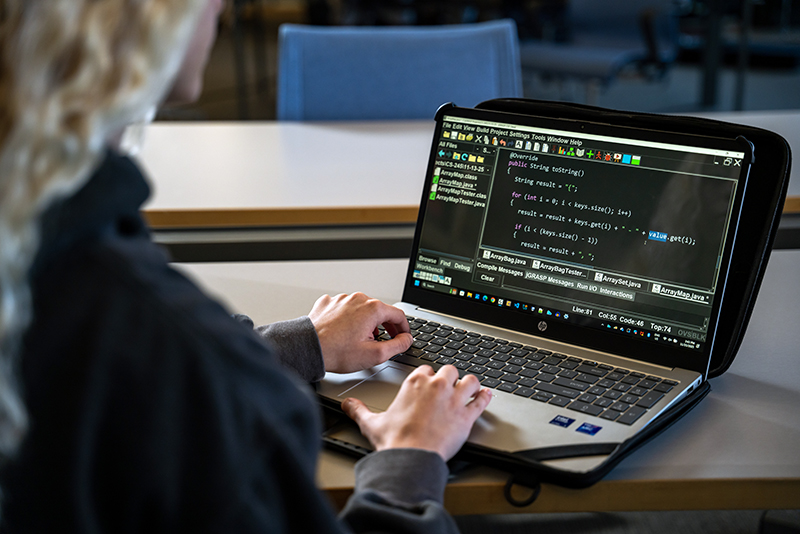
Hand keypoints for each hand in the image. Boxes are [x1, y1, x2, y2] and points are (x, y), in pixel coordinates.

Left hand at [308, 292, 412, 373]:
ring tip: (360, 339)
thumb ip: (397, 346)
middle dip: (384, 326)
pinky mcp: (328, 303)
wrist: (308, 348)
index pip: (398, 315)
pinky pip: (344, 309)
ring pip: (361, 310)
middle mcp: (357, 299)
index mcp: (372, 308)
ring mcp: (341, 299)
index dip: (404, 328)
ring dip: (365, 322)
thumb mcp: (375, 355)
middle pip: (379, 311)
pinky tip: (343, 332)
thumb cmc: (337, 352)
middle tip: (385, 340)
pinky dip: (347, 319)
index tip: (403, 336)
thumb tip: (406, 340)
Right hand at [342, 365, 491, 460]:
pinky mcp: (467, 416)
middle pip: (450, 371)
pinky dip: (485, 398)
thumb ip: (359, 410)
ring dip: (470, 384)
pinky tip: (487, 396)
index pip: (426, 369)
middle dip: (450, 378)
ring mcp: (454, 399)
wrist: (412, 458)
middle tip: (448, 387)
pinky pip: (481, 401)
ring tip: (470, 388)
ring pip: (470, 381)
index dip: (428, 377)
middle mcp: (436, 386)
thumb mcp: (372, 423)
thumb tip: (348, 405)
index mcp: (415, 383)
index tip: (428, 383)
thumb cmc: (395, 441)